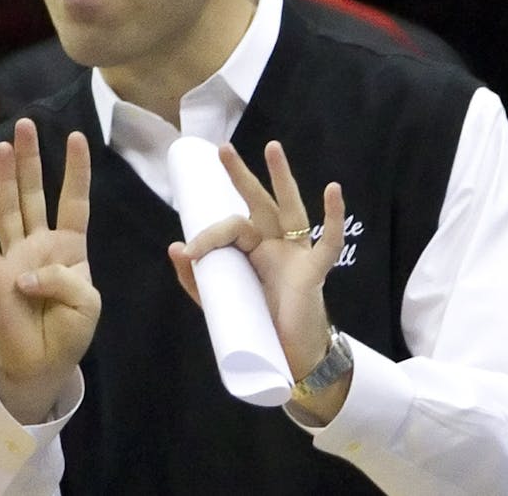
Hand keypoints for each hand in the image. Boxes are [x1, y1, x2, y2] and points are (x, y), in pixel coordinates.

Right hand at [0, 118, 98, 423]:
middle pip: (35, 193)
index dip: (76, 170)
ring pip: (9, 209)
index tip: (77, 137)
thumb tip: (25, 273)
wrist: (42, 363)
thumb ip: (63, 281)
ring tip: (2, 147)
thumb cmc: (69, 332)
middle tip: (26, 125)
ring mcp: (16, 256)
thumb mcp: (86, 304)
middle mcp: (41, 244)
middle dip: (31, 160)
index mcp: (70, 248)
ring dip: (5, 178)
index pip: (74, 201)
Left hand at [167, 142, 348, 416]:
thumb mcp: (219, 303)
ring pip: (288, 209)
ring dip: (281, 178)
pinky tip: (333, 191)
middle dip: (240, 176)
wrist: (288, 359)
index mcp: (251, 250)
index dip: (207, 237)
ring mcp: (296, 254)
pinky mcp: (315, 270)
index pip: (229, 229)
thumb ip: (196, 280)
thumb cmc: (257, 326)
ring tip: (272, 148)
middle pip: (257, 203)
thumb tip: (174, 248)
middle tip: (222, 149)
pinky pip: (329, 241)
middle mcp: (273, 245)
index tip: (188, 253)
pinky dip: (333, 217)